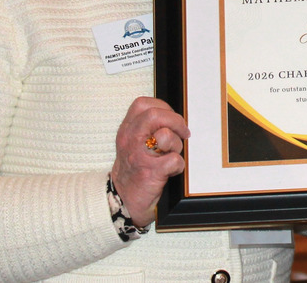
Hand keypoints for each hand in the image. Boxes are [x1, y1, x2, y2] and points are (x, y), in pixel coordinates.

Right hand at [111, 96, 189, 227]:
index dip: (162, 107)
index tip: (171, 118)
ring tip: (170, 155)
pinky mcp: (150, 172)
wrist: (123, 201)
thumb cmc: (133, 171)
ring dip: (176, 145)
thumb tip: (172, 118)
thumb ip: (146, 129)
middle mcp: (130, 140)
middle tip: (183, 132)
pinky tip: (171, 171)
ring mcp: (139, 156)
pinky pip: (174, 160)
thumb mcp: (132, 144)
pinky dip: (178, 166)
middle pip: (155, 115)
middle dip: (175, 121)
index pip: (142, 105)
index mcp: (127, 131)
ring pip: (166, 136)